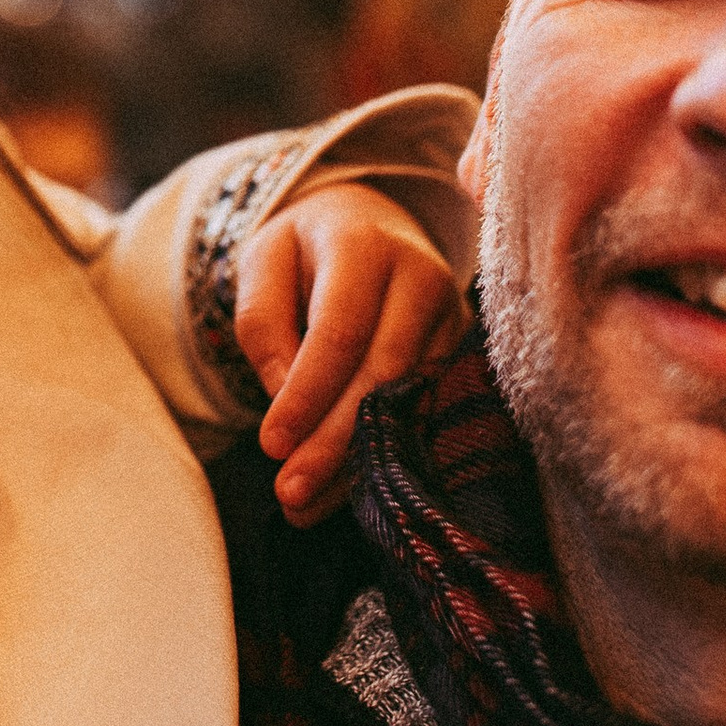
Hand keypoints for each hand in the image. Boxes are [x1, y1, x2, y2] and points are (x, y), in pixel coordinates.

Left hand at [233, 184, 466, 526]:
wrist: (366, 222)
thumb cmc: (304, 249)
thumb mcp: (262, 262)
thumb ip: (263, 325)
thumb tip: (286, 399)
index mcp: (364, 245)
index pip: (339, 330)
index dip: (307, 394)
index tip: (272, 445)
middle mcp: (421, 277)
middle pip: (382, 373)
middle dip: (334, 440)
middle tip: (290, 493)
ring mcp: (452, 316)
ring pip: (410, 401)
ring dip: (359, 459)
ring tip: (310, 503)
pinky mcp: (462, 351)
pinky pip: (426, 411)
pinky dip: (386, 452)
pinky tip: (348, 486)